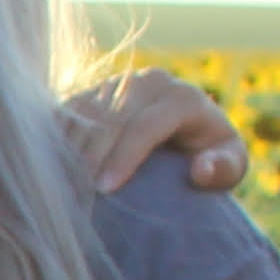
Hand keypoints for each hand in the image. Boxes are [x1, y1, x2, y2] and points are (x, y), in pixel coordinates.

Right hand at [59, 65, 248, 196]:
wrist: (184, 132)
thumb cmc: (208, 156)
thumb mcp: (230, 164)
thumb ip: (226, 168)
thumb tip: (201, 170)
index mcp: (183, 97)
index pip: (146, 125)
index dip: (124, 157)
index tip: (105, 189)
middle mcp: (149, 82)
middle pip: (109, 120)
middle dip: (90, 159)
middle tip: (75, 197)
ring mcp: (116, 83)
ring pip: (82, 115)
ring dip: (68, 152)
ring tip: (59, 188)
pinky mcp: (91, 91)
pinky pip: (64, 113)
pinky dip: (54, 141)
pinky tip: (49, 170)